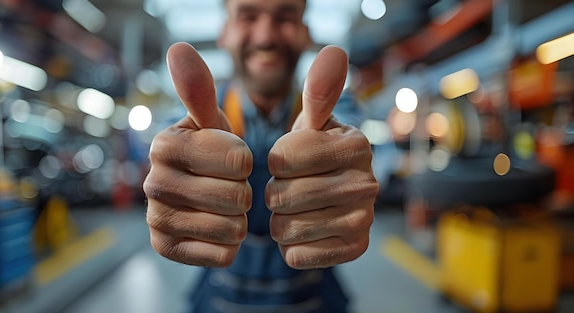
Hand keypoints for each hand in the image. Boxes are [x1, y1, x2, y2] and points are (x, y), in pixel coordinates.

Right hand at [143, 42, 252, 266]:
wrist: (195, 195)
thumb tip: (179, 48)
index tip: (234, 158)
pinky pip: (222, 254)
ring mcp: (156, 219)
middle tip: (230, 185)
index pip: (239, 160)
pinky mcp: (164, 248)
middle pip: (235, 196)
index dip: (247, 160)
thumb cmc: (211, 152)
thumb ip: (200, 89)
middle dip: (244, 191)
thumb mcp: (211, 121)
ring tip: (226, 207)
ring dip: (239, 219)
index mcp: (164, 145)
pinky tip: (218, 228)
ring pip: (231, 228)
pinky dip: (229, 244)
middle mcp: (151, 182)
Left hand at [265, 46, 378, 268]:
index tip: (288, 158)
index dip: (273, 160)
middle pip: (282, 196)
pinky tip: (305, 229)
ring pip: (285, 228)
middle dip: (274, 191)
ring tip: (296, 208)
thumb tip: (334, 52)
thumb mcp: (312, 122)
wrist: (332, 196)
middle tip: (291, 186)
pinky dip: (291, 245)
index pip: (281, 159)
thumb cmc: (313, 154)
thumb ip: (318, 91)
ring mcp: (364, 220)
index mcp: (356, 144)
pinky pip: (296, 255)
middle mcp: (369, 182)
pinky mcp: (354, 249)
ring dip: (279, 219)